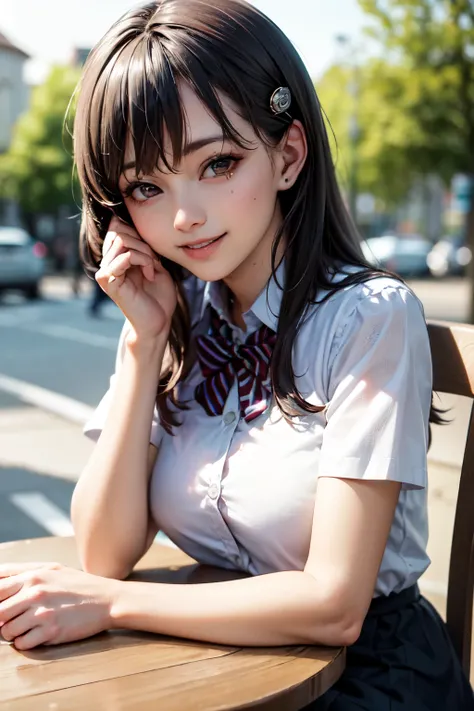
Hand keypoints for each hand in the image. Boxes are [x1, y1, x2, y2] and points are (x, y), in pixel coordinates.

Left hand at [0, 562, 119, 649]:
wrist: (107, 600)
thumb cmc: (78, 584)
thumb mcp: (51, 569)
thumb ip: (23, 572)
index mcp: (33, 576)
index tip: (2, 607)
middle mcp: (35, 593)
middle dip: (2, 619)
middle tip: (14, 618)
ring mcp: (42, 613)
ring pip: (7, 631)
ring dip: (13, 632)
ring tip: (28, 626)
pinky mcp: (51, 632)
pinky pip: (21, 644)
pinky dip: (25, 642)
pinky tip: (38, 633)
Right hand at [96, 217, 176, 339]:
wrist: (158, 323)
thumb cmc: (159, 297)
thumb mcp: (155, 264)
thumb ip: (143, 246)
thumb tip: (131, 225)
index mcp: (116, 258)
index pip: (117, 227)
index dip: (138, 232)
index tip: (153, 252)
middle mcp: (107, 263)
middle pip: (118, 231)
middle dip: (142, 241)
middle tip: (154, 260)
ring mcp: (105, 272)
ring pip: (121, 240)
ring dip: (144, 251)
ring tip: (153, 267)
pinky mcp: (109, 281)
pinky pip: (125, 256)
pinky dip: (143, 260)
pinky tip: (150, 274)